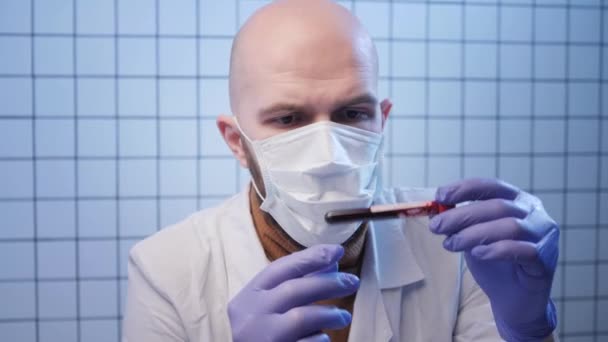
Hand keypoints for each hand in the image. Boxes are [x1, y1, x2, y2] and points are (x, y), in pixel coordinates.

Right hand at [228, 244, 358, 341]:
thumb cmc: (257, 330)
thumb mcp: (267, 304)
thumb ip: (294, 284)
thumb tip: (331, 265)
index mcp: (249, 295)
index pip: (280, 268)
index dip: (310, 257)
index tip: (337, 251)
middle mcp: (252, 314)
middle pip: (293, 290)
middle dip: (327, 283)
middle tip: (352, 281)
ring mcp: (260, 337)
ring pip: (300, 317)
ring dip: (328, 313)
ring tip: (343, 316)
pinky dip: (318, 339)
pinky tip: (324, 338)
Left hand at [430, 178, 558, 340]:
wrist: (512, 298)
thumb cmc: (493, 261)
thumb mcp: (471, 236)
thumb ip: (459, 222)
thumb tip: (435, 209)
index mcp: (517, 200)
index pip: (491, 186)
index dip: (465, 188)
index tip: (440, 196)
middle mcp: (534, 213)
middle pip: (497, 206)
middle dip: (462, 215)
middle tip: (437, 226)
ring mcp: (544, 235)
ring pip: (510, 227)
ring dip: (474, 234)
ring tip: (451, 244)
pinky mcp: (545, 260)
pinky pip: (523, 250)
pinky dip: (497, 250)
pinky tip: (477, 254)